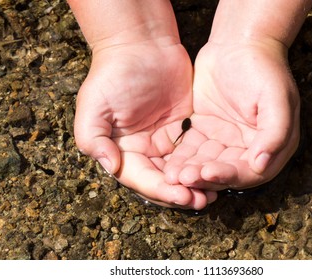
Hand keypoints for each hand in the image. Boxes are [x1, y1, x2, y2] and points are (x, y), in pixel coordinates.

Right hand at [74, 40, 216, 208]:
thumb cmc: (113, 73)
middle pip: (163, 181)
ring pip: (180, 171)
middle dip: (181, 193)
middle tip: (203, 201)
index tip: (183, 197)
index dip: (161, 191)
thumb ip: (93, 139)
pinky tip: (218, 171)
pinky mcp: (183, 130)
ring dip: (195, 184)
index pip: (141, 179)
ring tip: (214, 193)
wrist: (141, 44)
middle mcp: (143, 152)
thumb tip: (111, 168)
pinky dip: (203, 164)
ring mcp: (164, 142)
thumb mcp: (94, 106)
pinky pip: (194, 152)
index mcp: (121, 151)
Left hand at [164, 40, 299, 190]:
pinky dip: (182, 159)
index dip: (229, 176)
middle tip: (184, 178)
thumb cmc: (262, 68)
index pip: (250, 172)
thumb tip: (262, 164)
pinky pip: (192, 150)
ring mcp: (224, 140)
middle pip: (225, 172)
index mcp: (271, 145)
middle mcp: (247, 148)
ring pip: (206, 164)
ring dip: (191, 172)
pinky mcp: (205, 131)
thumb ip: (274, 132)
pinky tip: (169, 165)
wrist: (238, 43)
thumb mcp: (276, 97)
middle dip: (205, 178)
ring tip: (173, 175)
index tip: (208, 172)